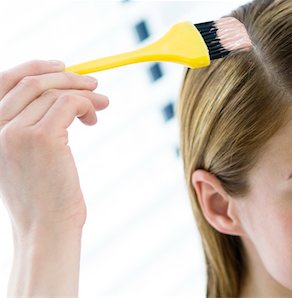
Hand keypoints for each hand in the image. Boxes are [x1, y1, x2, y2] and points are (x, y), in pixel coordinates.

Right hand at [0, 60, 108, 235]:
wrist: (46, 227)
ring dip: (85, 93)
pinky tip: (93, 119)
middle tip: (95, 84)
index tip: (62, 65)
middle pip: (33, 82)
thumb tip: (62, 96)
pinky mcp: (43, 139)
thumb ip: (33, 124)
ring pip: (55, 92)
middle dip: (69, 77)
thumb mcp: (27, 155)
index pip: (6, 82)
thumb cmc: (43, 195)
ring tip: (102, 104)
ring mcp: (17, 132)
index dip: (35, 67)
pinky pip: (69, 104)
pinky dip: (87, 104)